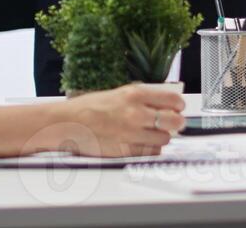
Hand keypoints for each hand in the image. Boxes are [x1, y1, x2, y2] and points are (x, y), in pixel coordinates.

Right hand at [64, 83, 187, 156]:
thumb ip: (141, 99)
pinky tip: (140, 143)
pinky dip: (149, 149)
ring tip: (149, 133)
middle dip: (177, 123)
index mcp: (134, 94)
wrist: (67, 123)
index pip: (172, 100)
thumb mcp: (117, 94)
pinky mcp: (125, 150)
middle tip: (173, 123)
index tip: (177, 108)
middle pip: (175, 121)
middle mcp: (136, 113)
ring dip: (160, 137)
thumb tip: (165, 105)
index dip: (178, 106)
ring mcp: (131, 133)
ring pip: (165, 139)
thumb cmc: (88, 108)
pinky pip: (151, 152)